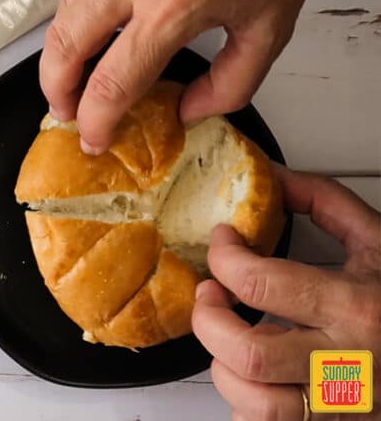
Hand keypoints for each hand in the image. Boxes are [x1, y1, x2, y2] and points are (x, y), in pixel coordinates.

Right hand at [40, 0, 380, 154]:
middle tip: (65, 110)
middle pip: (64, 46)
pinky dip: (80, 10)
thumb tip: (188, 109)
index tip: (94, 136)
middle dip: (55, 90)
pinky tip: (97, 25)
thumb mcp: (271, 27)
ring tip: (74, 74)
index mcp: (174, 5)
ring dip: (60, 51)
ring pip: (63, 9)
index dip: (96, 120)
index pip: (112, 81)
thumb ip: (230, 85)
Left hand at [192, 166, 380, 420]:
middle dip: (210, 319)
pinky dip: (244, 404)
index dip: (223, 256)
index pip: (260, 284)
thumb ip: (323, 201)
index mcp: (358, 309)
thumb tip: (269, 177)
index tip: (222, 243)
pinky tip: (252, 375)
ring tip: (227, 337)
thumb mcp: (380, 240)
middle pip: (245, 352)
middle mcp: (348, 364)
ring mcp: (342, 404)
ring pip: (252, 401)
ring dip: (223, 366)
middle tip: (211, 296)